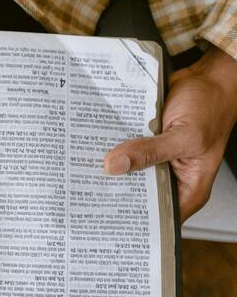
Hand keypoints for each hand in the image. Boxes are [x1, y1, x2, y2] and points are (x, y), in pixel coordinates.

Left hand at [104, 46, 236, 219]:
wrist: (208, 77)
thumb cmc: (211, 107)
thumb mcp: (185, 136)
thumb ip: (151, 152)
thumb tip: (116, 165)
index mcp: (190, 187)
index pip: (160, 216)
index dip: (135, 219)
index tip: (105, 216)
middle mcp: (173, 176)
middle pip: (139, 193)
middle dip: (116, 190)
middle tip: (87, 191)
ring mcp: (160, 159)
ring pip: (130, 170)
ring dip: (113, 167)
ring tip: (84, 170)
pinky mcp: (149, 142)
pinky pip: (128, 150)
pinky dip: (115, 148)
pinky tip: (95, 148)